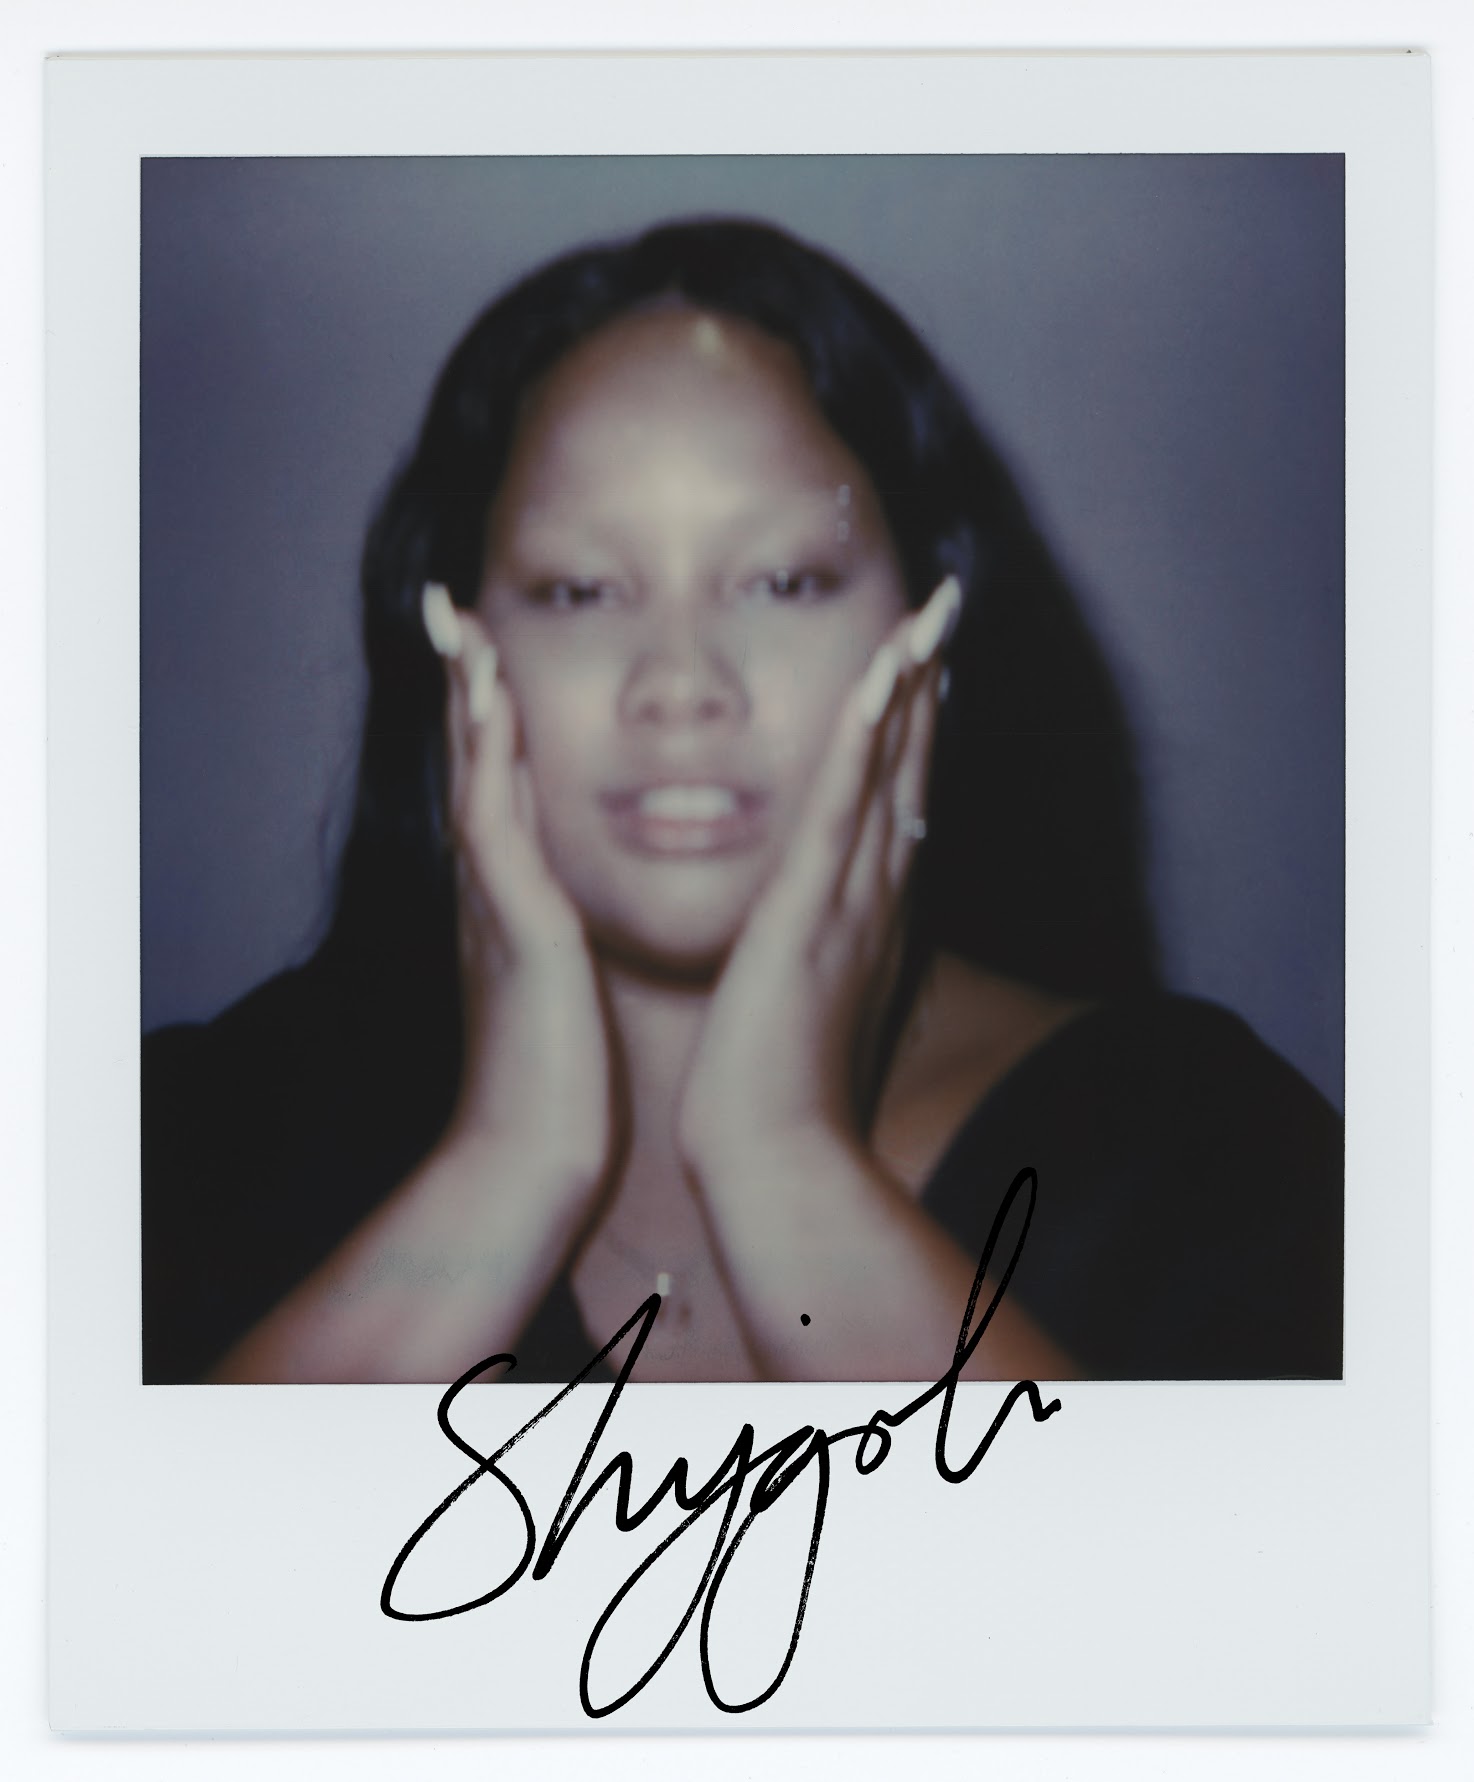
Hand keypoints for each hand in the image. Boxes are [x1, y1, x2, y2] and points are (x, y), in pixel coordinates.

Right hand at [424, 585, 614, 1199]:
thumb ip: (555, 941)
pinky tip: (494, 702)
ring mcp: (492, 904)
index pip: (498, 789)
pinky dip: (490, 758)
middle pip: (472, 766)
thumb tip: (569, 916)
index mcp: (510, 903)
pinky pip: (497, 824)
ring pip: (473, 778)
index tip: (487, 649)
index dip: (489, 719)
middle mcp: (488, 891)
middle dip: (463, 686)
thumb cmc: (554, 1083)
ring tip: (459, 621)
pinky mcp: (517, 927)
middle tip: (450, 604)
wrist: (528, 1159)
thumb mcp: (559, 989)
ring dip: (466, 698)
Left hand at [677, 577, 958, 1180]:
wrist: (776, 1151)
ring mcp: (852, 901)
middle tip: (941, 611)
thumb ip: (823, 953)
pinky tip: (880, 679)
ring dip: (909, 689)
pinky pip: (841, 808)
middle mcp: (878, 899)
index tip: (921, 666)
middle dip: (926, 687)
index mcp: (873, 917)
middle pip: (910, 773)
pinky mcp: (812, 910)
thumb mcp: (811, 1002)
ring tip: (925, 615)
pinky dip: (864, 741)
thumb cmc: (781, 1088)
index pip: (901, 803)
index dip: (914, 729)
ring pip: (889, 775)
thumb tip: (819, 926)